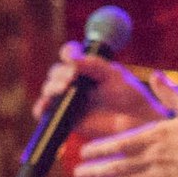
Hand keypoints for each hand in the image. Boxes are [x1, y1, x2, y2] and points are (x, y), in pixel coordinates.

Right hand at [30, 43, 166, 139]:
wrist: (136, 124)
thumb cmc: (129, 96)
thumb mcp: (113, 75)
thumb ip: (94, 65)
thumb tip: (72, 60)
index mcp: (88, 67)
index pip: (70, 54)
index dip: (68, 52)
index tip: (70, 56)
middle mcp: (76, 82)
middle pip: (56, 72)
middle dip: (59, 73)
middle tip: (70, 79)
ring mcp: (70, 100)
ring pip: (50, 90)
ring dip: (50, 88)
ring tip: (61, 90)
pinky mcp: (66, 119)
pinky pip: (48, 113)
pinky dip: (41, 109)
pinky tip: (45, 107)